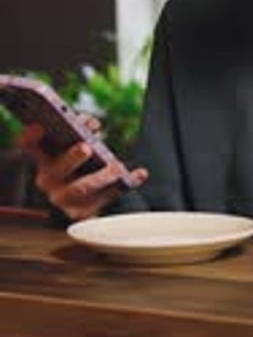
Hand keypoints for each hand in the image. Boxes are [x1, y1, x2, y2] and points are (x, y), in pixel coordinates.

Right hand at [18, 121, 147, 221]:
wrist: (91, 196)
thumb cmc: (83, 162)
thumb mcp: (79, 143)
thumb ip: (82, 129)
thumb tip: (91, 124)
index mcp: (44, 159)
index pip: (29, 146)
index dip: (30, 137)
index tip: (40, 126)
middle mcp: (49, 180)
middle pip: (58, 169)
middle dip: (71, 158)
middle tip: (85, 147)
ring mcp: (65, 199)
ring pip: (81, 188)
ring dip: (100, 176)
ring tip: (116, 167)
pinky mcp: (85, 212)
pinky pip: (106, 200)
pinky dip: (125, 184)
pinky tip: (139, 174)